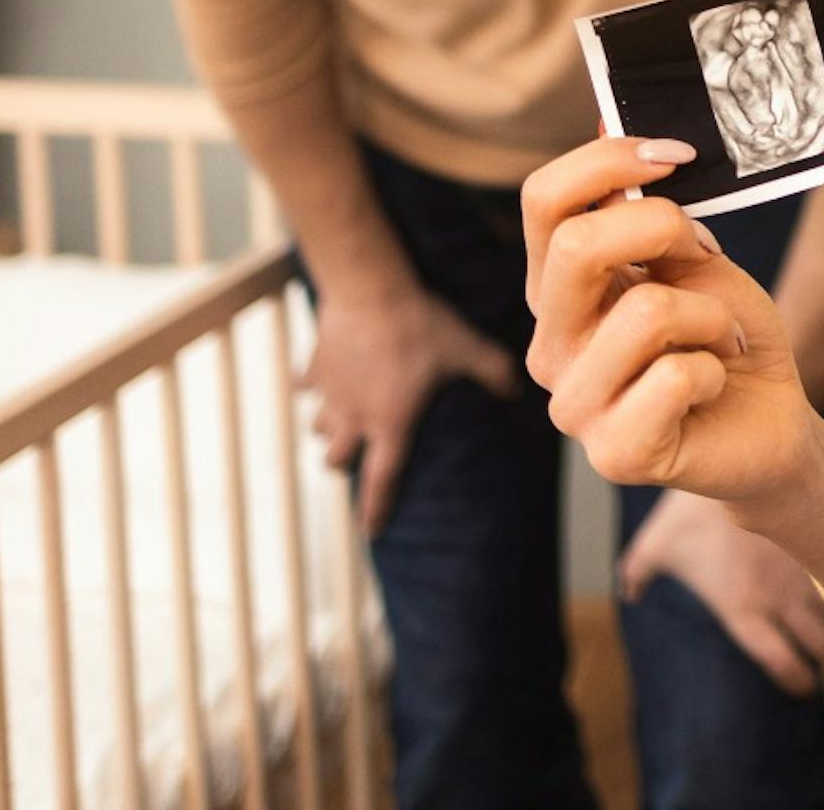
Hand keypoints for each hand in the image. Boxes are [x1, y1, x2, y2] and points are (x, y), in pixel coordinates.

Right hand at [303, 278, 520, 534]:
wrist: (368, 290)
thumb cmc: (419, 324)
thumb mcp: (464, 348)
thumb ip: (493, 372)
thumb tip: (519, 390)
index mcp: (389, 423)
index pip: (382, 480)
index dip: (376, 509)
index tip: (370, 533)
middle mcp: (353, 417)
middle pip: (334, 461)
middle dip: (342, 463)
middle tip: (356, 453)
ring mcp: (328, 394)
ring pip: (316, 428)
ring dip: (328, 427)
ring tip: (343, 416)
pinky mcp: (313, 368)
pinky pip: (304, 387)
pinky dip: (312, 386)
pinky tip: (325, 375)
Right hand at [522, 138, 821, 511]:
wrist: (771, 422)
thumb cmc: (725, 335)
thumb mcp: (691, 255)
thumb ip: (645, 205)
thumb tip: (608, 118)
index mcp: (557, 289)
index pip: (543, 200)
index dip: (609, 161)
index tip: (677, 154)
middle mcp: (550, 345)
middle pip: (576, 245)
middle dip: (663, 228)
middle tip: (708, 251)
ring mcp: (575, 405)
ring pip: (645, 311)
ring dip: (711, 315)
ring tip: (721, 338)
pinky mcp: (615, 453)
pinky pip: (675, 377)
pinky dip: (716, 368)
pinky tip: (714, 383)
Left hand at [618, 489, 823, 695]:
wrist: (732, 457)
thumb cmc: (687, 508)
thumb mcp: (657, 543)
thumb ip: (638, 572)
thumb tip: (629, 591)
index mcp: (742, 610)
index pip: (781, 663)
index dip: (796, 679)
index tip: (802, 686)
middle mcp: (778, 598)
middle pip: (820, 645)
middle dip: (818, 648)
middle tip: (812, 644)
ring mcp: (804, 568)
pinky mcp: (821, 540)